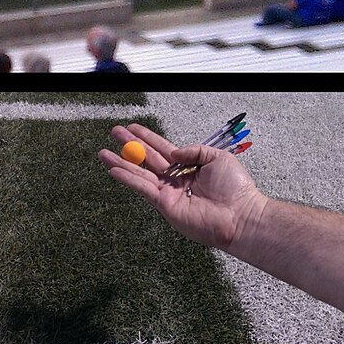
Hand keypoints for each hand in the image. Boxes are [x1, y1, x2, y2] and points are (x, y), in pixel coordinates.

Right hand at [99, 124, 266, 250]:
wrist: (240, 216)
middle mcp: (175, 179)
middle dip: (129, 145)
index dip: (147, 137)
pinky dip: (127, 179)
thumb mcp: (218, 158)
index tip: (132, 127)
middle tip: (114, 132)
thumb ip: (195, 150)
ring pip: (139, 173)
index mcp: (189, 167)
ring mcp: (168, 192)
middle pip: (147, 159)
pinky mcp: (164, 205)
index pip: (163, 149)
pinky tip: (113, 170)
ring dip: (120, 162)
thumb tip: (173, 153)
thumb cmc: (236, 189)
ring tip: (102, 153)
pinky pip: (142, 189)